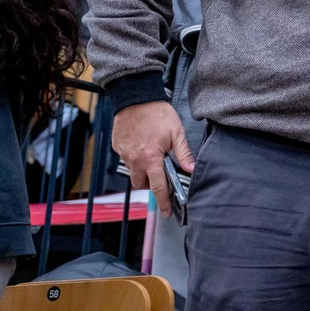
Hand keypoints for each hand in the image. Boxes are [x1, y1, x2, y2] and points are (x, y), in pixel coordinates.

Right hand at [111, 101, 192, 216]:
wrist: (135, 98)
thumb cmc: (157, 113)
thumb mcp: (177, 133)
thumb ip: (184, 153)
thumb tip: (191, 170)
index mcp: (150, 158)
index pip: (158, 187)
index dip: (163, 201)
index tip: (167, 212)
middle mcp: (134, 159)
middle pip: (142, 183)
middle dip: (151, 183)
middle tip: (161, 172)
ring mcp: (123, 154)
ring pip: (134, 171)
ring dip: (143, 169)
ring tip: (153, 153)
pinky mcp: (117, 147)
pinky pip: (127, 159)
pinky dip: (135, 157)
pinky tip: (143, 144)